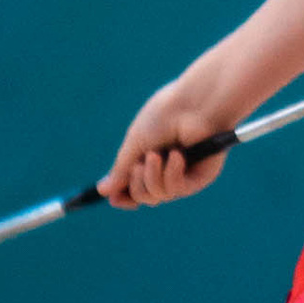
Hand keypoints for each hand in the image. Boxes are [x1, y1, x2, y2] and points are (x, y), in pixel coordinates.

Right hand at [98, 77, 232, 207]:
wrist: (192, 104)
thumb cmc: (164, 116)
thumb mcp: (135, 143)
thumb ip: (121, 169)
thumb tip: (103, 191)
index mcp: (150, 158)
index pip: (136, 189)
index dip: (124, 197)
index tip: (113, 199)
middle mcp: (167, 169)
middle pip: (145, 197)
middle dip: (137, 186)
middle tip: (139, 166)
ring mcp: (184, 174)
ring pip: (160, 195)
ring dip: (152, 178)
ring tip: (157, 155)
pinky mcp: (200, 176)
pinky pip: (179, 189)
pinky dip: (172, 174)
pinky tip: (177, 156)